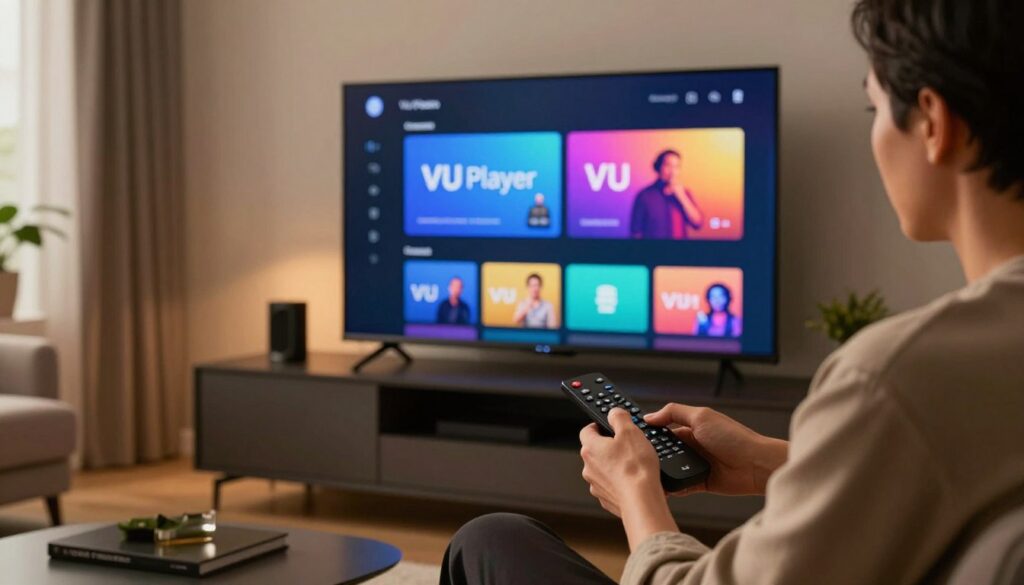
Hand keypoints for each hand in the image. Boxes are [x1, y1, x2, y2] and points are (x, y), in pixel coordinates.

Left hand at [579, 408, 661, 516]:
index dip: (598, 425)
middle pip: (595, 450)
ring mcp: (596, 484)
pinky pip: (611, 485)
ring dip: (614, 465)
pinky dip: (619, 481)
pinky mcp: (605, 498)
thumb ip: (619, 417)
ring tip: (633, 464)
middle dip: (609, 446)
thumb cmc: (636, 468)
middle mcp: (588, 467)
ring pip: (603, 469)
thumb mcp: (630, 431)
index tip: (608, 425)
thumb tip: (614, 412)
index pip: (587, 430)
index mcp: (590, 448)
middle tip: (626, 444)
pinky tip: (634, 480)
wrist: (641, 500)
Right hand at [644, 404, 787, 496]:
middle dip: (652, 455)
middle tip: (637, 458)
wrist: (756, 465)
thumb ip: (674, 413)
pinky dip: (673, 487)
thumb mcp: (702, 417)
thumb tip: (650, 416)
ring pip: (671, 469)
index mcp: (691, 428)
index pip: (663, 429)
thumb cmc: (734, 438)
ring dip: (662, 472)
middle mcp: (692, 446)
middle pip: (665, 451)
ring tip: (646, 474)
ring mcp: (696, 465)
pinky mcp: (701, 482)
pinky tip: (663, 488)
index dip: (649, 433)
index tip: (633, 436)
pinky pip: (682, 485)